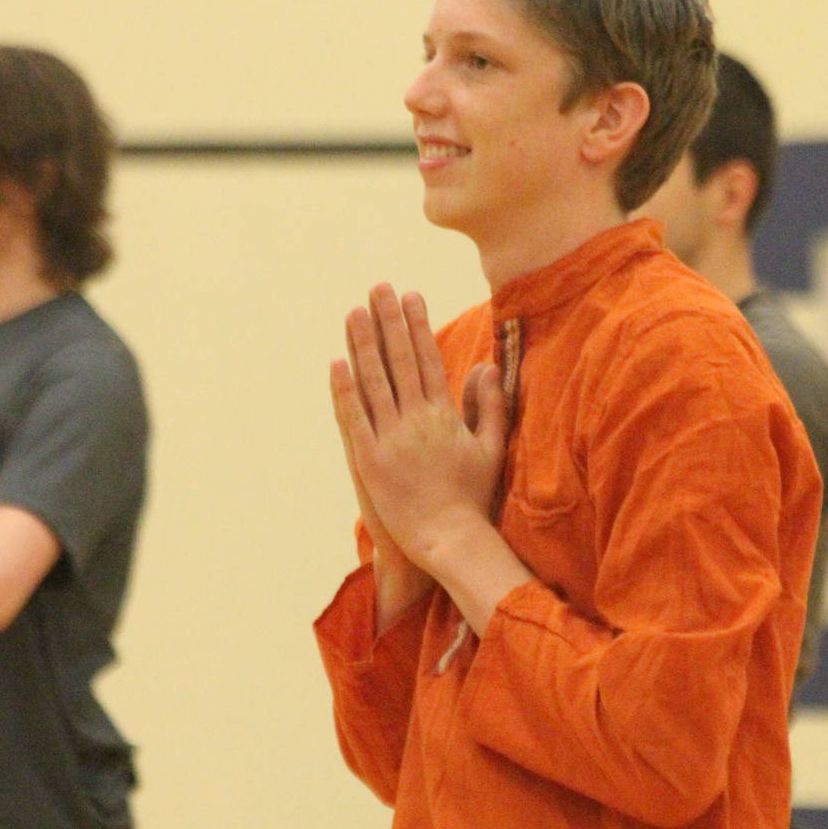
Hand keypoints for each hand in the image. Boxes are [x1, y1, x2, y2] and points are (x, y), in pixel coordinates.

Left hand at [330, 284, 507, 572]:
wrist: (450, 540)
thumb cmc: (473, 498)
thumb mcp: (491, 448)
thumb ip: (491, 405)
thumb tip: (487, 367)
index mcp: (445, 415)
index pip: (429, 359)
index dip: (418, 325)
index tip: (411, 296)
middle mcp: (417, 420)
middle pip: (400, 360)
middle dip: (389, 321)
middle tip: (379, 288)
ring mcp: (392, 439)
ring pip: (374, 382)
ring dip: (363, 344)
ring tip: (354, 311)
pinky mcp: (370, 460)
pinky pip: (354, 418)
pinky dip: (344, 390)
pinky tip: (336, 362)